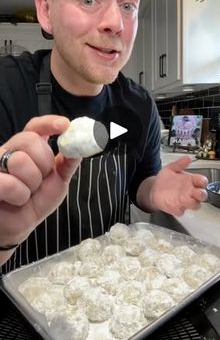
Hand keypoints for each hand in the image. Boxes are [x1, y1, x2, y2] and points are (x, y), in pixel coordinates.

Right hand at [0, 115, 80, 247]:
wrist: (17, 226)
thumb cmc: (36, 201)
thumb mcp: (58, 182)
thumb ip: (68, 163)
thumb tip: (79, 147)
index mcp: (28, 148)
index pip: (35, 127)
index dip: (49, 123)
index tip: (65, 125)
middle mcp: (10, 151)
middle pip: (30, 140)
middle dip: (43, 164)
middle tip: (40, 181)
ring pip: (20, 161)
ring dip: (31, 184)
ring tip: (26, 194)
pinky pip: (9, 183)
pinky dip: (19, 196)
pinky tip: (15, 200)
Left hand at [149, 156, 207, 215]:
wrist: (154, 189)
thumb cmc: (165, 180)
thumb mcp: (171, 169)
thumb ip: (179, 164)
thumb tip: (187, 158)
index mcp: (190, 181)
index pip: (202, 181)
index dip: (203, 182)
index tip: (200, 181)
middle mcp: (190, 191)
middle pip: (202, 195)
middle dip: (201, 194)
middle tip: (196, 192)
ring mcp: (184, 201)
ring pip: (195, 205)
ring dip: (192, 203)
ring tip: (184, 198)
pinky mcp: (177, 208)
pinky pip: (181, 211)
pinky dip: (179, 208)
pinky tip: (174, 204)